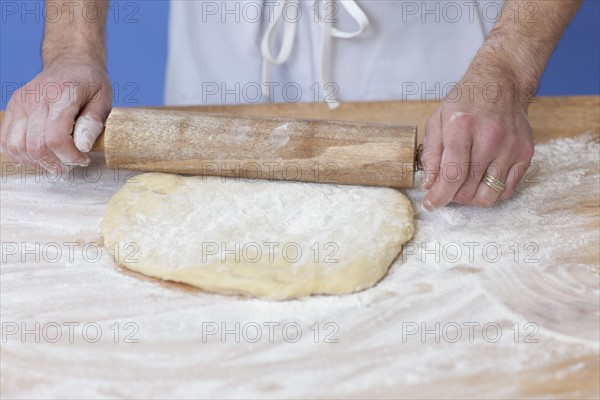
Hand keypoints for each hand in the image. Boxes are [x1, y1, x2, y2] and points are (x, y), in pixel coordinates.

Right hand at [0, 56, 110, 173]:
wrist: (70, 62)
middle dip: (56, 163)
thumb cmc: (90, 83)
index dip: (69, 156)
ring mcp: (20, 102)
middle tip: (71, 164)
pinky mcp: (12, 107)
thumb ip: (94, 122)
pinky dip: (19, 154)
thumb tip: (83, 146)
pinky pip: (5, 139)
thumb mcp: (103, 99)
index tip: (83, 159)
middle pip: (35, 146)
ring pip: (16, 146)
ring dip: (37, 162)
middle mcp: (35, 98)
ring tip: (55, 161)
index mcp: (61, 95)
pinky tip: (37, 156)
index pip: (55, 138)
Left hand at [420, 72, 534, 209]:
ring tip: (465, 184)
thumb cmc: (465, 102)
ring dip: (472, 197)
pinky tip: (482, 179)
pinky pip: (507, 190)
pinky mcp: (525, 153)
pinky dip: (491, 191)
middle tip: (447, 186)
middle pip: (468, 190)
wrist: (503, 83)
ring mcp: (510, 147)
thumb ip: (431, 154)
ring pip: (488, 195)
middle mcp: (489, 138)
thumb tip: (429, 185)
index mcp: (462, 127)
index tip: (430, 205)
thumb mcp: (437, 120)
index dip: (439, 196)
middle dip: (452, 196)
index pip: (452, 175)